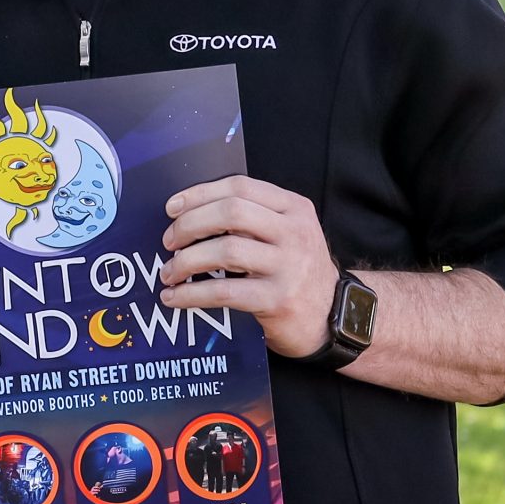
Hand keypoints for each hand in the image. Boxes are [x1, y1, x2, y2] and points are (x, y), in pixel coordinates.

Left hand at [159, 175, 338, 357]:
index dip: (199, 194)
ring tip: (169, 272)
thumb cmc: (298, 271)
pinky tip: (175, 298)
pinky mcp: (278, 300)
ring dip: (186, 261)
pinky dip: (191, 293)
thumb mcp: (287, 233)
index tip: (172, 207)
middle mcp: (294, 232)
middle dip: (189, 224)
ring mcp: (289, 266)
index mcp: (294, 208)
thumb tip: (189, 214)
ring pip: (225, 250)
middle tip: (169, 241)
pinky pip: (224, 291)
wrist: (336, 316)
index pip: (239, 186)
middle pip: (230, 212)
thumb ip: (253, 218)